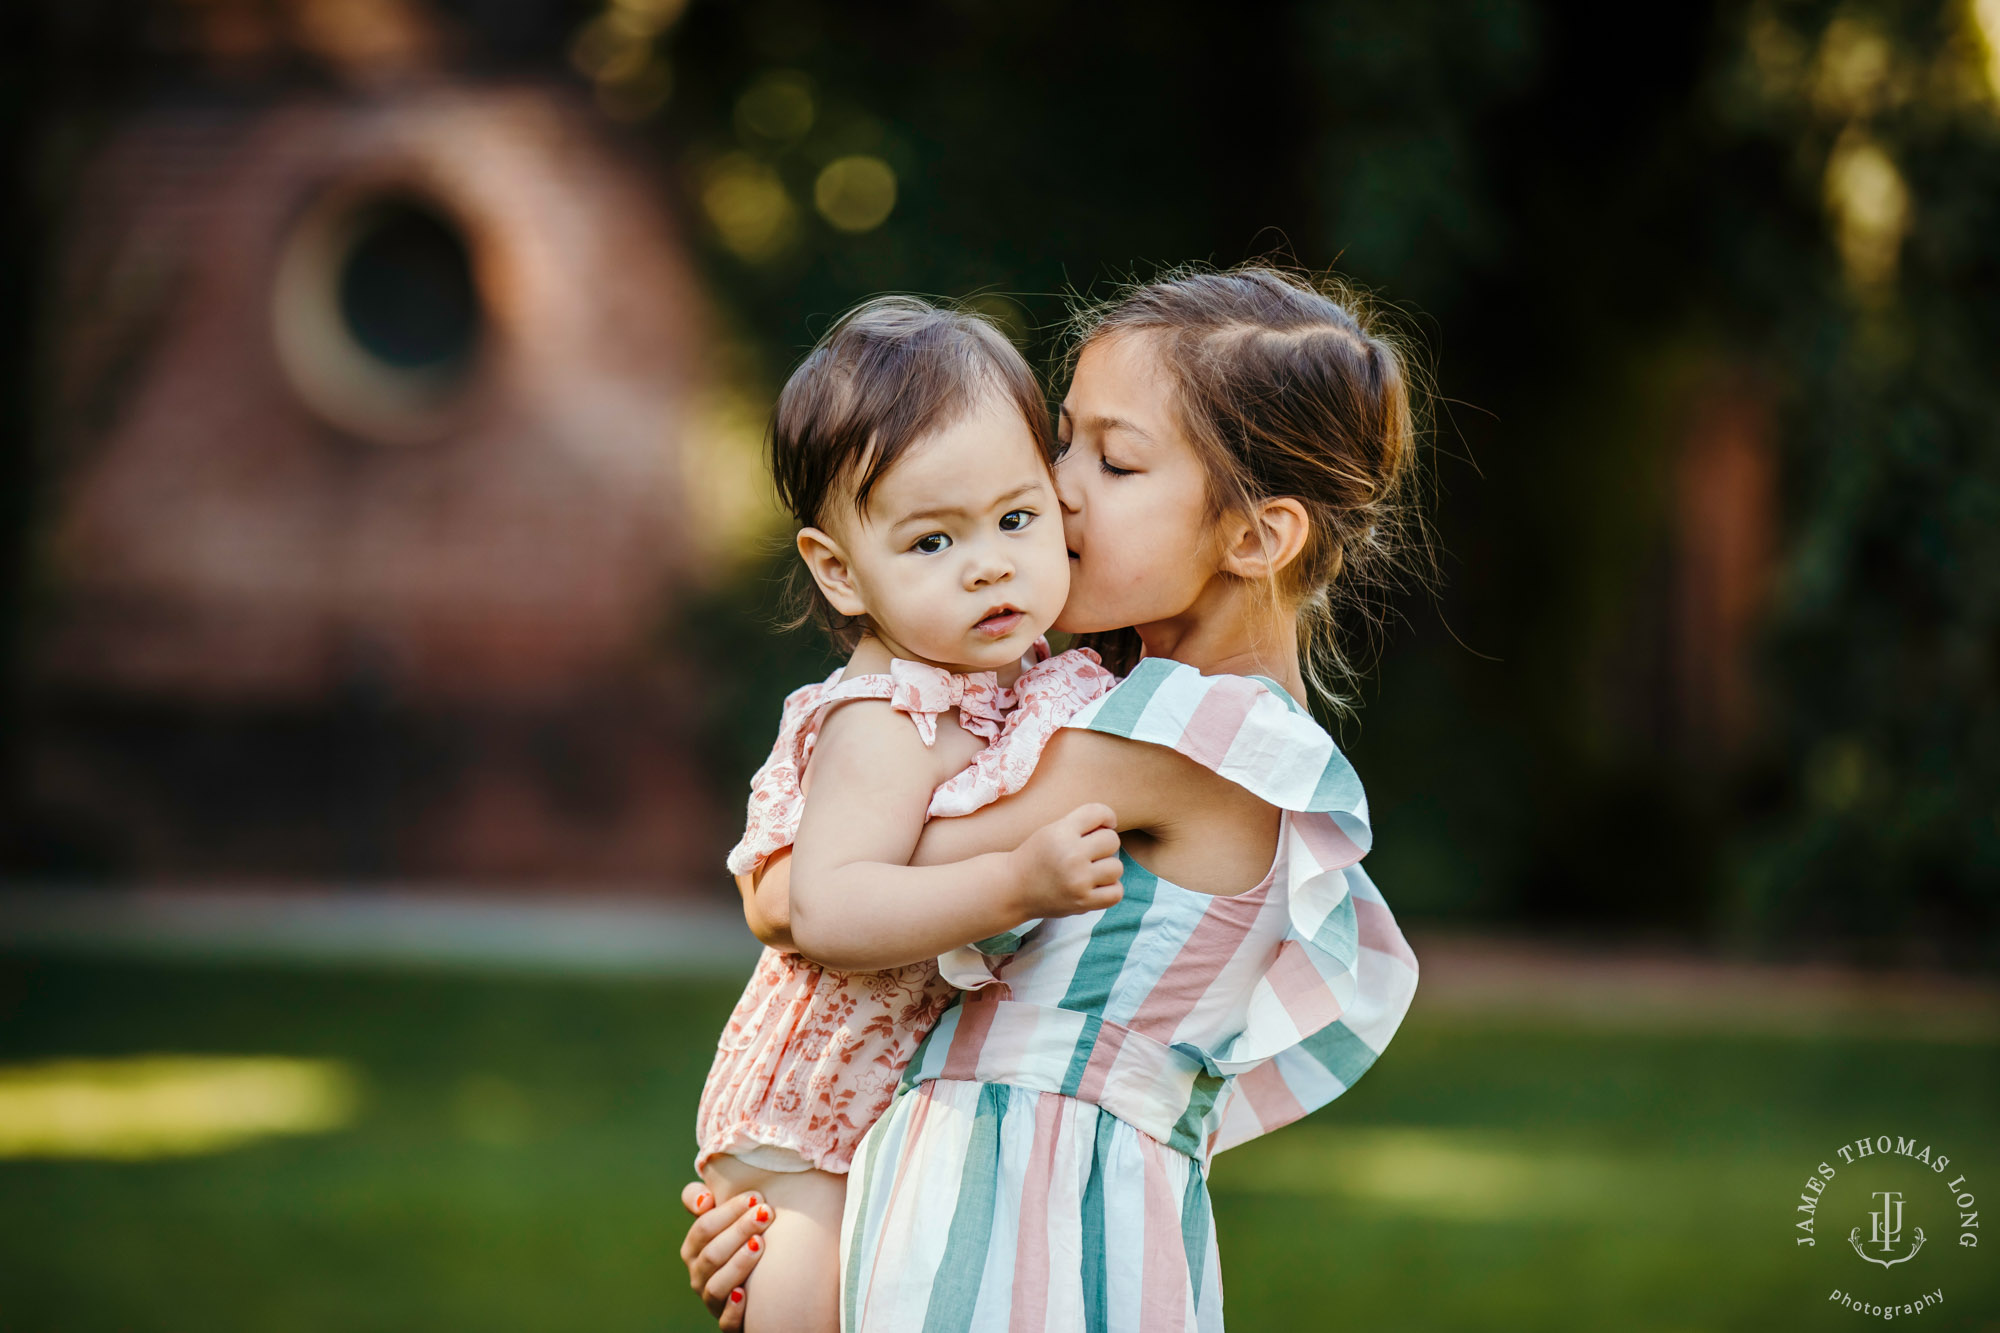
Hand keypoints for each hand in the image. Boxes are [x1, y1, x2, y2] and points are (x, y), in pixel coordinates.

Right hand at [679, 1181, 772, 1328]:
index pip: (703, 1228)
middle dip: (739, 1231)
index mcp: (693, 1249)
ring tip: (760, 1244)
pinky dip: (733, 1309)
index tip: (755, 1197)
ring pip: (717, 1287)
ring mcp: (712, 1300)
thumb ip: (702, 1199)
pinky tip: (745, 1294)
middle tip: (766, 1213)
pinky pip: (726, 1321)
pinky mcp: (728, 1322)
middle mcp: (698, 1276)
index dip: (728, 1211)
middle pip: (712, 1254)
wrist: (758, 1282)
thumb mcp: (721, 1216)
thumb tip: (705, 1200)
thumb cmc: (739, 1238)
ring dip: (738, 1264)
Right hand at [1008, 802, 1122, 917]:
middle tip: (1091, 852)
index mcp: (1061, 832)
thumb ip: (1080, 824)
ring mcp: (1078, 881)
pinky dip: (1110, 889)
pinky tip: (1096, 886)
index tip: (1103, 825)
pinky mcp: (1082, 902)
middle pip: (1112, 840)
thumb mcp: (1051, 831)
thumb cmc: (1036, 856)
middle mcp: (1071, 855)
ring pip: (1117, 867)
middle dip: (1105, 845)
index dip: (1107, 817)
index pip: (1098, 813)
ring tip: (1092, 870)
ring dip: (1108, 868)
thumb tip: (1113, 825)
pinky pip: (1116, 892)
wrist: (1013, 888)